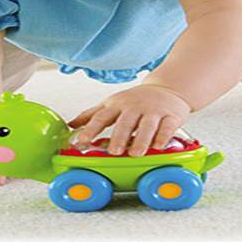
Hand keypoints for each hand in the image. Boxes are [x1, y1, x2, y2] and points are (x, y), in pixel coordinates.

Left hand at [67, 84, 191, 156]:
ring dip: (141, 139)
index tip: (81, 141)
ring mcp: (153, 111)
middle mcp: (134, 107)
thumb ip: (92, 115)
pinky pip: (167, 127)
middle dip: (119, 136)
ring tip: (135, 153)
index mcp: (117, 105)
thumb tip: (70, 126)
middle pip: (125, 122)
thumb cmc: (135, 100)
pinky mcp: (171, 116)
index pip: (101, 117)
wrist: (167, 88)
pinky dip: (163, 136)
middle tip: (114, 151)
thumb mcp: (112, 103)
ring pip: (146, 125)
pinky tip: (158, 146)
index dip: (91, 129)